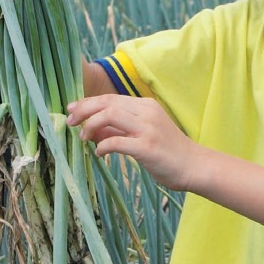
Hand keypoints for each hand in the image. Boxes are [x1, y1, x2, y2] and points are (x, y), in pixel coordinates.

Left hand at [65, 91, 201, 191]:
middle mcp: (146, 112)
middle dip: (84, 110)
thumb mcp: (142, 134)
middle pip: (107, 103)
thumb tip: (91, 129)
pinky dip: (102, 146)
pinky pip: (116, 141)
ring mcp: (148, 128)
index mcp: (145, 105)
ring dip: (90, 126)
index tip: (72, 110)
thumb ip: (119, 129)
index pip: (110, 98)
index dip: (87, 103)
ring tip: (83, 137)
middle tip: (69, 121)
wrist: (194, 165)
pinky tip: (99, 153)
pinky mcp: (147, 147)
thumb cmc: (168, 152)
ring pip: (110, 116)